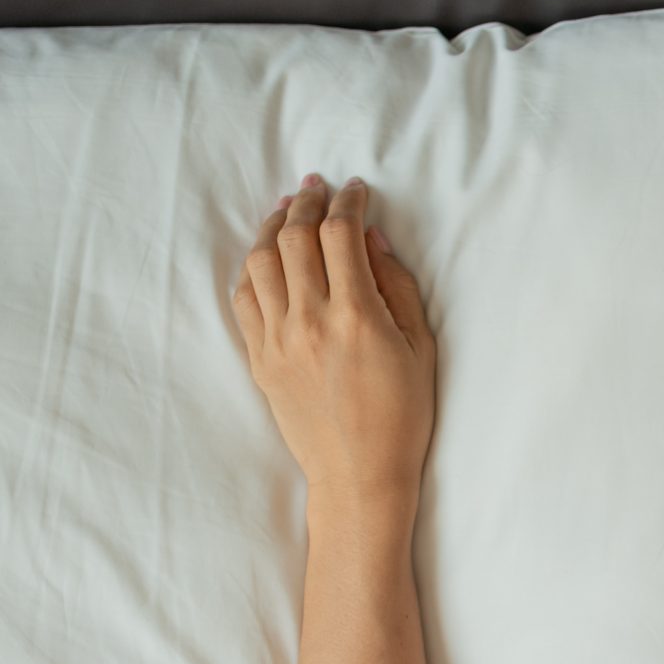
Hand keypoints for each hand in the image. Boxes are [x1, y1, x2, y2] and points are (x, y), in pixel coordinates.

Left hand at [231, 174, 434, 508]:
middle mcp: (310, 322)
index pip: (341, 234)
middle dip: (306, 202)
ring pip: (260, 261)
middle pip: (294, 237)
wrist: (359, 475)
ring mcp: (278, 341)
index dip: (347, 203)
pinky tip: (266, 257)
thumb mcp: (420, 347)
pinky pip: (244, 298)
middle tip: (317, 188)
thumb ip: (396, 287)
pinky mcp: (259, 360)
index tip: (355, 191)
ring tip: (286, 212)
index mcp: (356, 316)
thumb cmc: (402, 415)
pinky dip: (253, 268)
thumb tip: (371, 241)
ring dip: (272, 226)